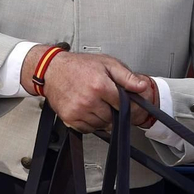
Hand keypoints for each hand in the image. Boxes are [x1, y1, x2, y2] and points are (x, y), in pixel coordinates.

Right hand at [28, 48, 156, 133]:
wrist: (52, 69)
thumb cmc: (79, 66)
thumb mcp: (107, 64)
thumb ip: (127, 76)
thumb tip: (142, 86)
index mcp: (100, 86)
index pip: (123, 105)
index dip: (127, 104)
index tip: (125, 102)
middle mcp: (88, 100)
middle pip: (113, 117)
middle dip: (114, 110)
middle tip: (107, 99)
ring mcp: (78, 111)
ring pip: (101, 125)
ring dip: (103, 117)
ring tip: (97, 102)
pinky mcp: (69, 118)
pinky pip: (88, 129)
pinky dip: (91, 123)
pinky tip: (88, 110)